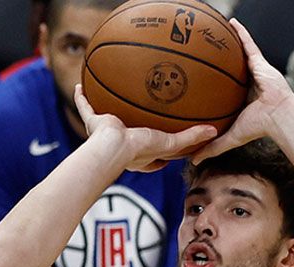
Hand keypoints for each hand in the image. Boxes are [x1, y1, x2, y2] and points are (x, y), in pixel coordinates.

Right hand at [73, 85, 217, 171]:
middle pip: (129, 132)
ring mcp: (104, 132)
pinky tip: (81, 85)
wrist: (113, 147)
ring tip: (109, 92)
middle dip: (133, 124)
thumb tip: (213, 131)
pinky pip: (85, 107)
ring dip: (105, 106)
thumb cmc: (140, 149)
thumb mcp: (170, 143)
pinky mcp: (92, 123)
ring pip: (104, 117)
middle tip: (140, 114)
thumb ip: (191, 137)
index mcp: (139, 152)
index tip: (166, 143)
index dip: (160, 152)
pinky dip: (81, 98)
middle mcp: (122, 142)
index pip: (152, 155)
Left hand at [193, 19, 293, 161]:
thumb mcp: (229, 137)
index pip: (222, 87)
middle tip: (201, 49)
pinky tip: (231, 22)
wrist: (278, 117)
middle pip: (229, 67)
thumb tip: (192, 159)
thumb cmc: (258, 127)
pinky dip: (241, 33)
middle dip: (218, 58)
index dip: (212, 81)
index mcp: (238, 98)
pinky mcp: (260, 62)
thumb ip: (212, 147)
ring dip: (228, 41)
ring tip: (213, 29)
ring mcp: (253, 71)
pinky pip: (248, 43)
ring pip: (238, 53)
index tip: (197, 77)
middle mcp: (245, 82)